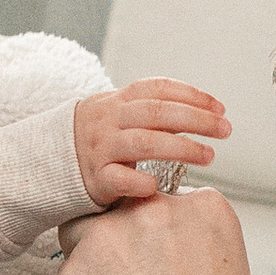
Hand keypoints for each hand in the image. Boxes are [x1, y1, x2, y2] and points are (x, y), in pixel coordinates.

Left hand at [55, 184, 258, 274]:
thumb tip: (171, 250)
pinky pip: (69, 273)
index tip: (159, 260)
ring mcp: (110, 236)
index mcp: (203, 209)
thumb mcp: (229, 273)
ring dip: (94, 261)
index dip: (156, 235)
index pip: (163, 202)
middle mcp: (154, 211)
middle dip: (124, 241)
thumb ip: (193, 245)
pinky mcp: (74, 270)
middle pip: (122, 209)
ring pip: (85, 232)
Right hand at [72, 75, 232, 208]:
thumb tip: (208, 113)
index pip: (158, 89)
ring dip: (181, 148)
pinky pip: (119, 179)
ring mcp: (100, 149)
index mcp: (118, 100)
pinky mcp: (94, 178)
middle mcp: (109, 120)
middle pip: (156, 113)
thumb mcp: (122, 115)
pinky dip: (140, 181)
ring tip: (209, 156)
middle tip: (225, 129)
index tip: (220, 107)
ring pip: (143, 143)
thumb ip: (156, 111)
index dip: (192, 95)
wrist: (50, 161)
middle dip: (196, 119)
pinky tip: (158, 185)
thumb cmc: (101, 138)